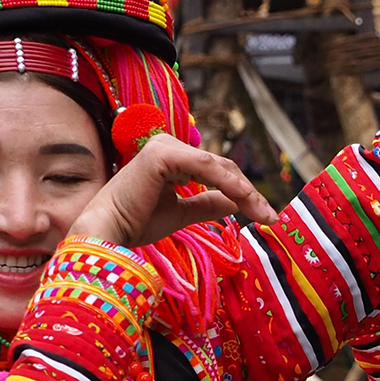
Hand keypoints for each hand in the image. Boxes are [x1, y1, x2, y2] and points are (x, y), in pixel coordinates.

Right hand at [67, 133, 276, 246]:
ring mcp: (164, 147)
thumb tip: (235, 203)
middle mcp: (168, 146)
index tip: (265, 215)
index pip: (217, 171)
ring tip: (264, 213)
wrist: (107, 233)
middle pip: (222, 167)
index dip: (243, 192)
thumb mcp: (181, 213)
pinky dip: (228, 183)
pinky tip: (245, 199)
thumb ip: (206, 204)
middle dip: (250, 193)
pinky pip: (206, 167)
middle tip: (272, 216)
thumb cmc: (135, 224)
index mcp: (170, 158)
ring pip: (219, 167)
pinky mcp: (162, 155)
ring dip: (245, 191)